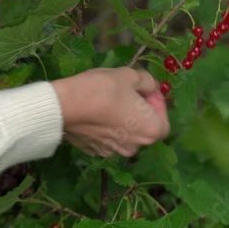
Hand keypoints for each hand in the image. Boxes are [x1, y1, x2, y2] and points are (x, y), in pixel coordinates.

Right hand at [51, 67, 169, 156]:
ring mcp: (113, 151)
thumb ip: (148, 82)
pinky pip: (107, 138)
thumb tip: (151, 87)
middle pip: (144, 129)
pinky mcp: (94, 151)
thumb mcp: (130, 76)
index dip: (158, 104)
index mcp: (150, 131)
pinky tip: (96, 113)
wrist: (65, 105)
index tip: (147, 90)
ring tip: (111, 101)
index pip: (164, 121)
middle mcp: (134, 147)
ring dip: (123, 120)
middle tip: (129, 93)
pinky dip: (106, 128)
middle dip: (140, 112)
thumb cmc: (103, 89)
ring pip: (125, 134)